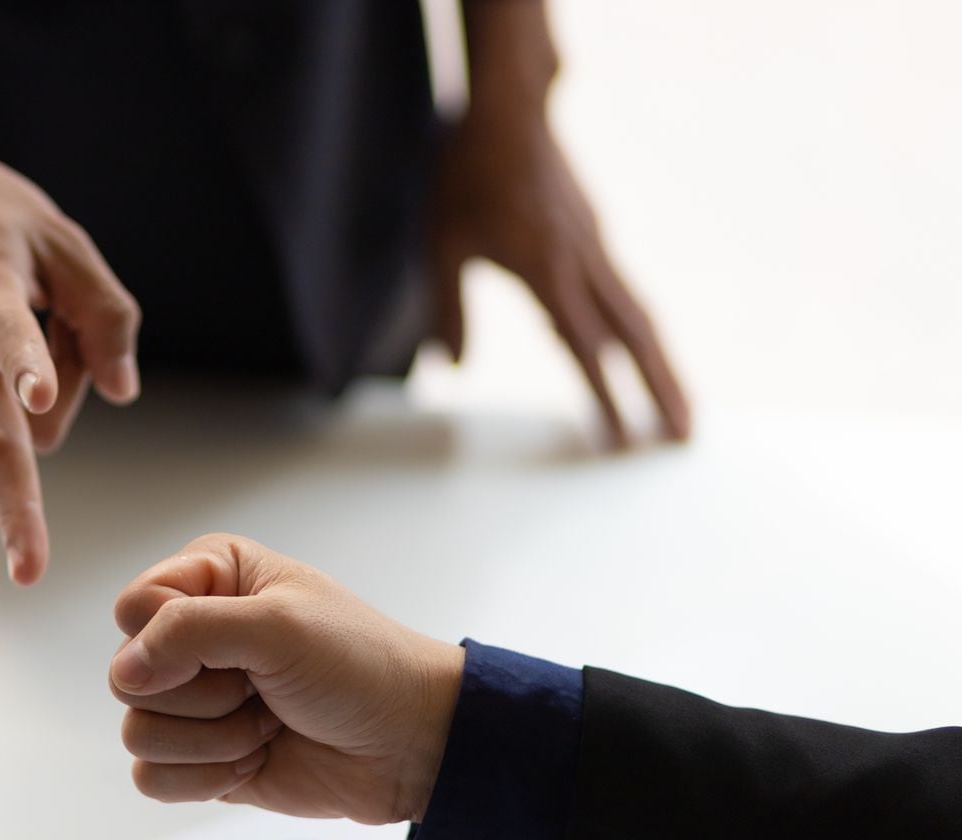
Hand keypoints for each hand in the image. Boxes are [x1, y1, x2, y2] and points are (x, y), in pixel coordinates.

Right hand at [0, 100, 141, 584]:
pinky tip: (10, 330)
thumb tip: (122, 393)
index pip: (6, 327)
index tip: (36, 400)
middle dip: (13, 501)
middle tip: (31, 568)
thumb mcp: (63, 237)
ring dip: (53, 386)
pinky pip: (8, 411)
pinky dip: (25, 382)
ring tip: (34, 309)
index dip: (24, 364)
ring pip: (24, 420)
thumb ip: (104, 312)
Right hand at [108, 534, 463, 824]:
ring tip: (267, 725)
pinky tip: (254, 761)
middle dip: (203, 695)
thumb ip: (188, 630)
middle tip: (263, 689)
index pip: (133, 609)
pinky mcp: (197, 757)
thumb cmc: (359, 667)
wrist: (410, 745)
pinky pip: (151, 778)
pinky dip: (207, 778)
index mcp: (208, 579)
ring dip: (213, 740)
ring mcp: (192, 701)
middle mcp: (191, 636)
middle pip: (127, 676)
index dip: (171, 637)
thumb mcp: (278, 625)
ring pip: (138, 732)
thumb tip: (126, 672)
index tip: (237, 644)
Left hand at [430, 1, 690, 446]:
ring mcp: (595, 245)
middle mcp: (584, 260)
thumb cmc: (466, 176)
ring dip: (661, 361)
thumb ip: (447, 309)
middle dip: (663, 388)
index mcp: (547, 269)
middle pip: (635, 335)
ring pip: (638, 312)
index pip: (583, 346)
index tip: (622, 441)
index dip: (604, 396)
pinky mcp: (595, 233)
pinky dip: (638, 329)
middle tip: (686, 437)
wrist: (505, 112)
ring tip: (679, 407)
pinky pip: (623, 291)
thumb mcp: (440, 243)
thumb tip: (453, 368)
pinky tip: (635, 351)